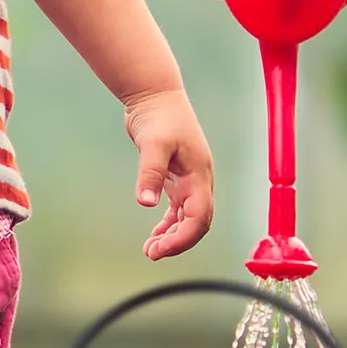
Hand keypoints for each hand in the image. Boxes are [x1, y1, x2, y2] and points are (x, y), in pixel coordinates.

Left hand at [125, 86, 213, 259]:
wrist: (155, 94)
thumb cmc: (159, 115)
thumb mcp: (154, 143)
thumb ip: (151, 173)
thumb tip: (147, 203)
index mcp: (199, 174)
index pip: (200, 217)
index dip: (184, 237)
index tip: (161, 249)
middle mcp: (199, 180)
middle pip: (197, 222)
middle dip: (178, 241)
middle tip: (152, 253)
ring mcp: (189, 179)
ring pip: (187, 217)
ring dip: (172, 235)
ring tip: (150, 249)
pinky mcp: (176, 176)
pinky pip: (178, 208)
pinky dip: (168, 223)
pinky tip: (155, 234)